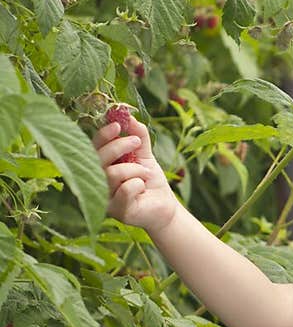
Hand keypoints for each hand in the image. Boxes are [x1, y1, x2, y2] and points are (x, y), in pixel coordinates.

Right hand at [92, 115, 179, 235]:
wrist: (164, 206)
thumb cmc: (150, 180)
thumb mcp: (144, 154)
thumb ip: (138, 135)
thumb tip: (129, 115)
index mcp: (101, 166)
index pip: (94, 147)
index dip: (103, 135)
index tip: (117, 124)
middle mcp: (98, 181)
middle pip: (98, 159)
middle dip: (118, 146)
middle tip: (136, 142)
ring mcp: (105, 198)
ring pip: (112, 174)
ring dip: (134, 168)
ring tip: (146, 173)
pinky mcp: (117, 211)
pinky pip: (124, 190)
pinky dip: (137, 184)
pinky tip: (143, 188)